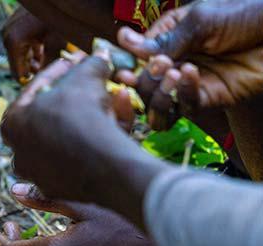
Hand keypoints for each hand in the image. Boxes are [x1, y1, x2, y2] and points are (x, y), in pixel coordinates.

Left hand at [1, 53, 143, 210]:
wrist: (101, 164)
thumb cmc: (82, 114)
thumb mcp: (85, 77)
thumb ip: (89, 64)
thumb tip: (99, 57)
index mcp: (11, 124)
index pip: (36, 90)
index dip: (61, 71)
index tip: (78, 61)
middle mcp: (19, 153)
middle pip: (50, 117)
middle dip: (73, 97)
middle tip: (92, 84)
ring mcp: (38, 175)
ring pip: (66, 138)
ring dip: (88, 118)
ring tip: (110, 101)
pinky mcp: (61, 190)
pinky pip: (81, 157)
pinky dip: (96, 139)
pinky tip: (116, 122)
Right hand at [2, 7, 65, 81]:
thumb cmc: (58, 16)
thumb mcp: (56, 44)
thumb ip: (49, 66)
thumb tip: (45, 84)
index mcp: (13, 42)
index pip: (17, 73)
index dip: (30, 82)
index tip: (42, 86)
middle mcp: (7, 35)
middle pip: (18, 63)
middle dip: (32, 70)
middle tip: (48, 76)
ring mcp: (10, 27)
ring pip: (21, 52)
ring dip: (33, 60)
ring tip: (48, 64)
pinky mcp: (16, 22)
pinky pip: (22, 41)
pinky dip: (32, 48)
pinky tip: (45, 52)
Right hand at [116, 0, 262, 125]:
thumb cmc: (246, 13)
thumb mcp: (200, 20)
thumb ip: (164, 39)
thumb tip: (123, 41)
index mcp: (169, 38)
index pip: (137, 58)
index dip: (128, 66)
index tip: (124, 68)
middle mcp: (175, 63)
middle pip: (143, 85)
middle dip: (145, 80)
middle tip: (159, 67)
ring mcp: (190, 83)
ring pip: (158, 105)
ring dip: (159, 94)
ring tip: (172, 74)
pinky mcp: (208, 98)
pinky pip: (185, 107)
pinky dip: (182, 93)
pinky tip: (189, 74)